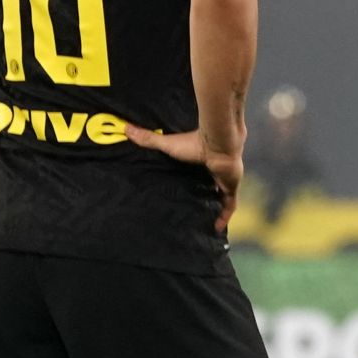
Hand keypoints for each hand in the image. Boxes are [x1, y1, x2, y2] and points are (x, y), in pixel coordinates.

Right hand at [125, 126, 242, 232]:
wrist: (219, 143)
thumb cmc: (193, 143)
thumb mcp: (167, 144)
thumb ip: (149, 139)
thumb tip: (126, 128)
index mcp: (203, 160)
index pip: (200, 172)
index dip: (196, 180)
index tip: (188, 188)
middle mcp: (216, 171)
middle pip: (212, 185)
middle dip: (207, 194)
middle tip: (196, 209)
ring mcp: (225, 180)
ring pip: (222, 196)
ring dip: (216, 206)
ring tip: (206, 221)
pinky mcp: (230, 188)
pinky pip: (229, 206)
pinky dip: (224, 217)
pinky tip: (217, 229)